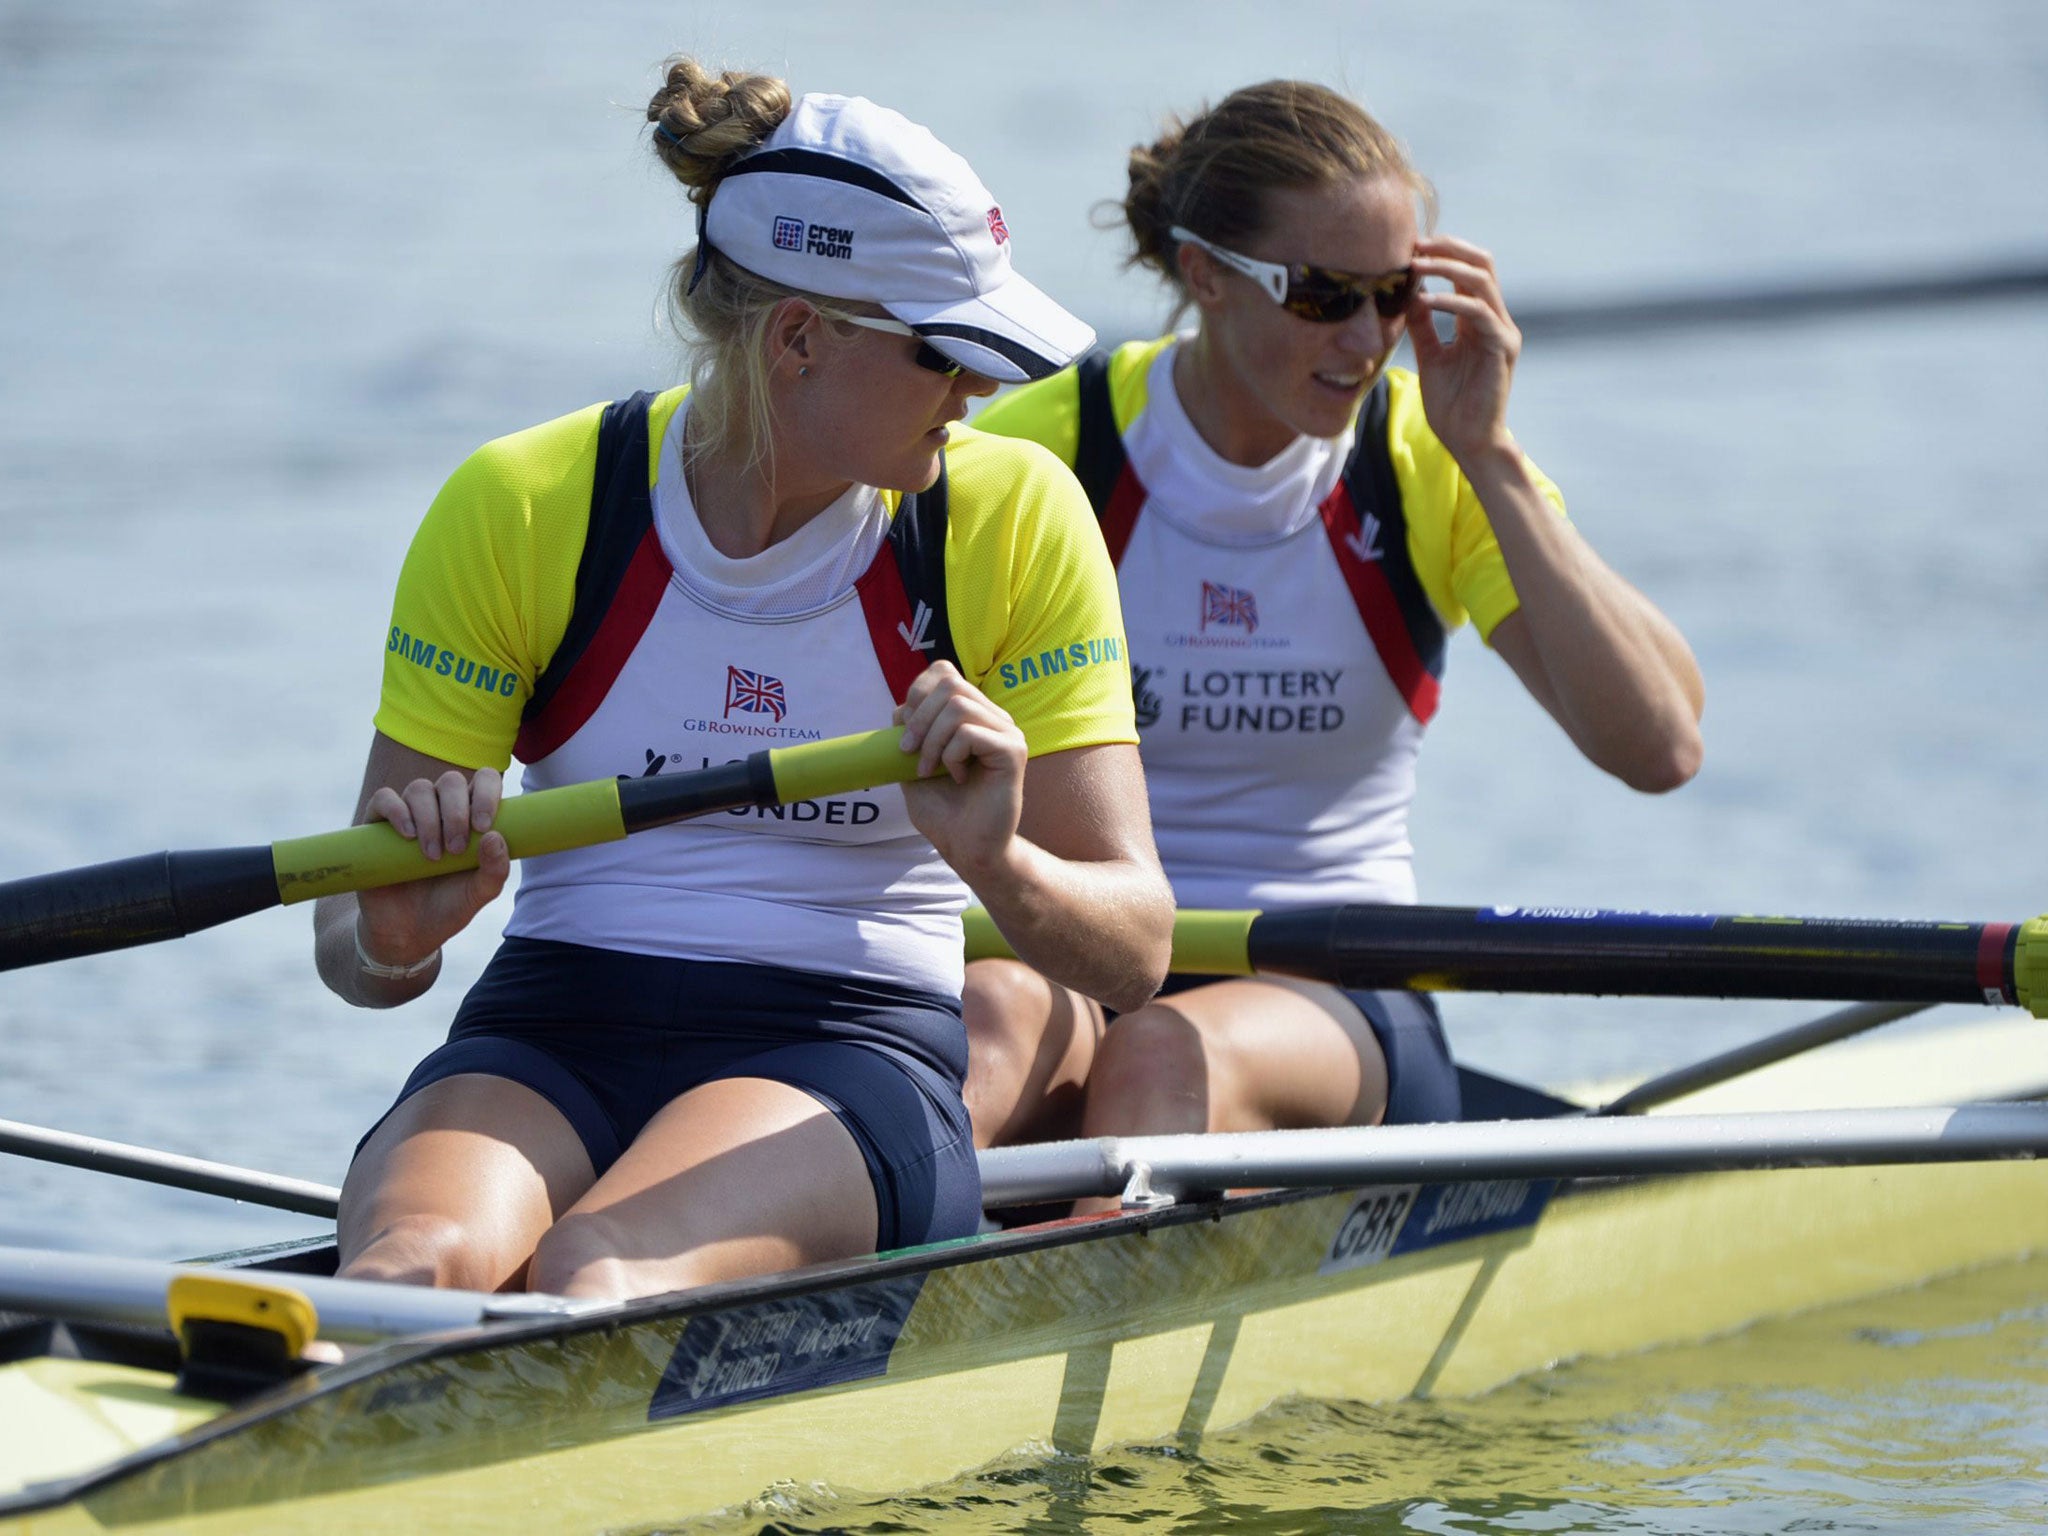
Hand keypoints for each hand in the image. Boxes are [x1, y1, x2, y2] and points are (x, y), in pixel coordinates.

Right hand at [354, 765, 509, 968]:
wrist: (407, 934)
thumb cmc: (448, 907)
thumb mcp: (478, 894)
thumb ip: (495, 870)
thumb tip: (495, 837)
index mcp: (471, 815)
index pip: (484, 780)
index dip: (487, 793)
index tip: (484, 827)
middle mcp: (441, 808)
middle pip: (451, 781)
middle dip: (457, 812)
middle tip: (456, 849)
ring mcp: (409, 814)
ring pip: (420, 788)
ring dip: (430, 819)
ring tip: (432, 855)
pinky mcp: (378, 825)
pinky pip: (384, 798)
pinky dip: (397, 811)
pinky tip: (408, 835)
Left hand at [894, 663, 1026, 885]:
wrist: (967, 849)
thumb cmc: (945, 812)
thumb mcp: (912, 766)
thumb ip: (909, 733)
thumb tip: (902, 707)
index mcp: (973, 716)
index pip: (945, 673)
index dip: (918, 693)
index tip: (904, 732)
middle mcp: (993, 718)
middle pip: (950, 684)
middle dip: (919, 718)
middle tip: (908, 753)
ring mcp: (1007, 733)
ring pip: (958, 705)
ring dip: (932, 740)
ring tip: (929, 770)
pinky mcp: (1014, 752)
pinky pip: (970, 733)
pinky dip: (951, 755)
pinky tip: (957, 777)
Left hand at [1405, 234, 1521, 463]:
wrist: (1468, 441)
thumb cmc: (1451, 404)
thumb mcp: (1429, 357)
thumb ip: (1422, 326)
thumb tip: (1409, 296)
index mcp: (1478, 318)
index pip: (1467, 270)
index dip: (1442, 253)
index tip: (1408, 247)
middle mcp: (1495, 319)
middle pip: (1481, 263)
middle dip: (1448, 248)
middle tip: (1414, 244)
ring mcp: (1502, 331)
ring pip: (1482, 280)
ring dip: (1447, 267)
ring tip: (1415, 264)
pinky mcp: (1503, 348)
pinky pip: (1479, 312)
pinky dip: (1451, 301)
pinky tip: (1425, 299)